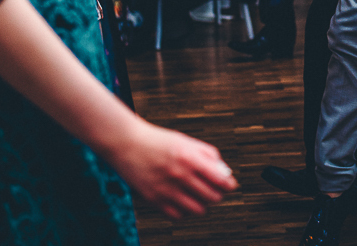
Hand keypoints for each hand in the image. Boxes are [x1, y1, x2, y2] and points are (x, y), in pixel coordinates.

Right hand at [104, 119, 237, 219]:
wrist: (126, 143)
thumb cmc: (159, 141)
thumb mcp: (187, 141)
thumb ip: (208, 155)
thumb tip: (225, 173)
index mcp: (190, 157)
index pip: (220, 179)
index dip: (229, 184)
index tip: (229, 185)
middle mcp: (179, 175)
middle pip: (212, 197)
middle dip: (217, 194)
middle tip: (213, 189)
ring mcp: (166, 189)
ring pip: (198, 210)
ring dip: (202, 204)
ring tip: (198, 196)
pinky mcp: (153, 199)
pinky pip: (178, 215)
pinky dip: (184, 211)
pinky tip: (182, 200)